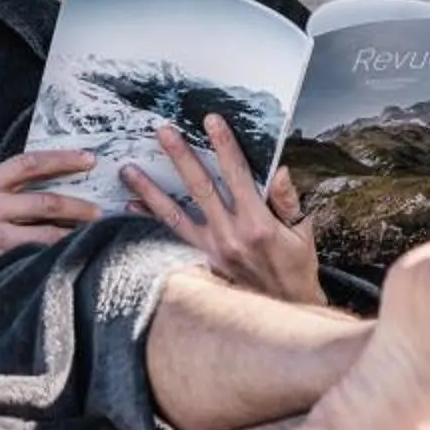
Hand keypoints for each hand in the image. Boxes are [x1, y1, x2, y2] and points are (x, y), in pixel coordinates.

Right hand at [0, 150, 103, 301]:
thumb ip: (10, 189)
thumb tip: (63, 179)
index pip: (28, 163)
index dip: (62, 159)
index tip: (90, 159)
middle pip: (47, 201)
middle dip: (81, 207)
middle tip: (103, 212)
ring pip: (48, 234)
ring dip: (76, 236)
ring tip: (96, 237)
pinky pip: (37, 258)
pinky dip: (59, 258)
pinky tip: (74, 258)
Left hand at [122, 115, 324, 304]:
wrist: (285, 308)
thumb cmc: (295, 267)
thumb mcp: (301, 230)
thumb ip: (287, 199)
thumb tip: (279, 171)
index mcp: (258, 223)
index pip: (238, 175)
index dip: (224, 146)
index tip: (211, 122)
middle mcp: (231, 235)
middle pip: (200, 188)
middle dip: (181, 157)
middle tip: (163, 132)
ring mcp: (212, 249)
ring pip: (175, 214)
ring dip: (150, 190)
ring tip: (128, 170)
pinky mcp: (202, 260)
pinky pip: (171, 236)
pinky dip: (150, 219)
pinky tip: (131, 205)